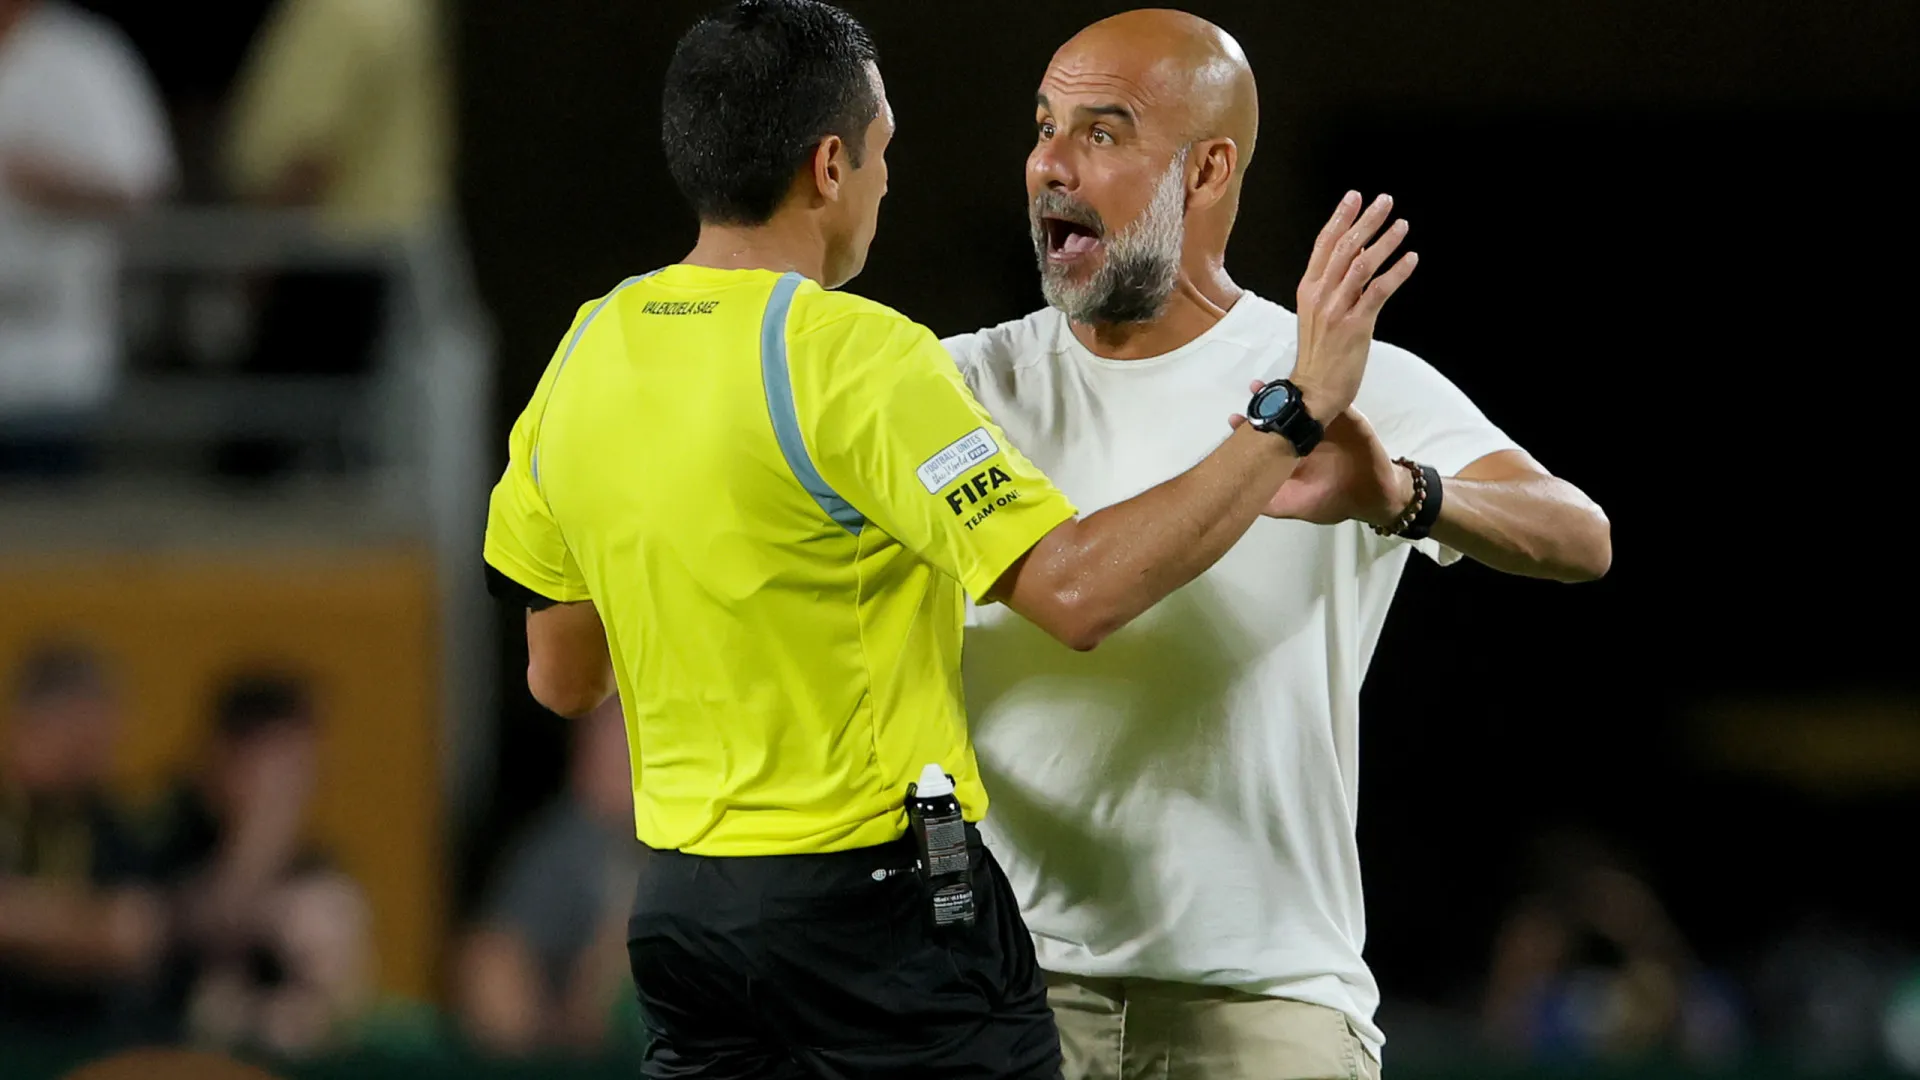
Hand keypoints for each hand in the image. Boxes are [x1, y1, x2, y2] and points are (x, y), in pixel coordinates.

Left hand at [1229, 392, 1411, 525]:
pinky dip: (1323, 393)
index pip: (1268, 435)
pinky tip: (1309, 387)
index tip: (1234, 419)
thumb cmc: (1332, 501)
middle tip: (1254, 392)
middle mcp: (1306, 435)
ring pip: (1306, 404)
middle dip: (1267, 403)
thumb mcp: (1294, 506)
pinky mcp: (1349, 418)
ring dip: (1290, 393)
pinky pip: (1336, 402)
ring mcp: (1328, 424)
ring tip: (1272, 385)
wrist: (1373, 498)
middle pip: (1283, 415)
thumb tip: (1238, 498)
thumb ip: (1268, 502)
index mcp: (1292, 452)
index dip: (1251, 427)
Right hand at [1288, 192, 1416, 421]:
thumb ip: (1333, 285)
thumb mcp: (1318, 314)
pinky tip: (1411, 258)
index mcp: (1308, 289)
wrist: (1314, 391)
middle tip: (1385, 201)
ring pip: (1362, 265)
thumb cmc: (1319, 355)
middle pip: (1344, 247)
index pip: (1323, 245)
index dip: (1339, 218)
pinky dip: (1396, 272)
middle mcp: (1320, 295)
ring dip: (1384, 241)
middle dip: (1366, 221)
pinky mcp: (1355, 325)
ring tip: (1402, 224)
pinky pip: (1378, 291)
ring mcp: (1336, 310)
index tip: (1354, 197)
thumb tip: (1357, 255)